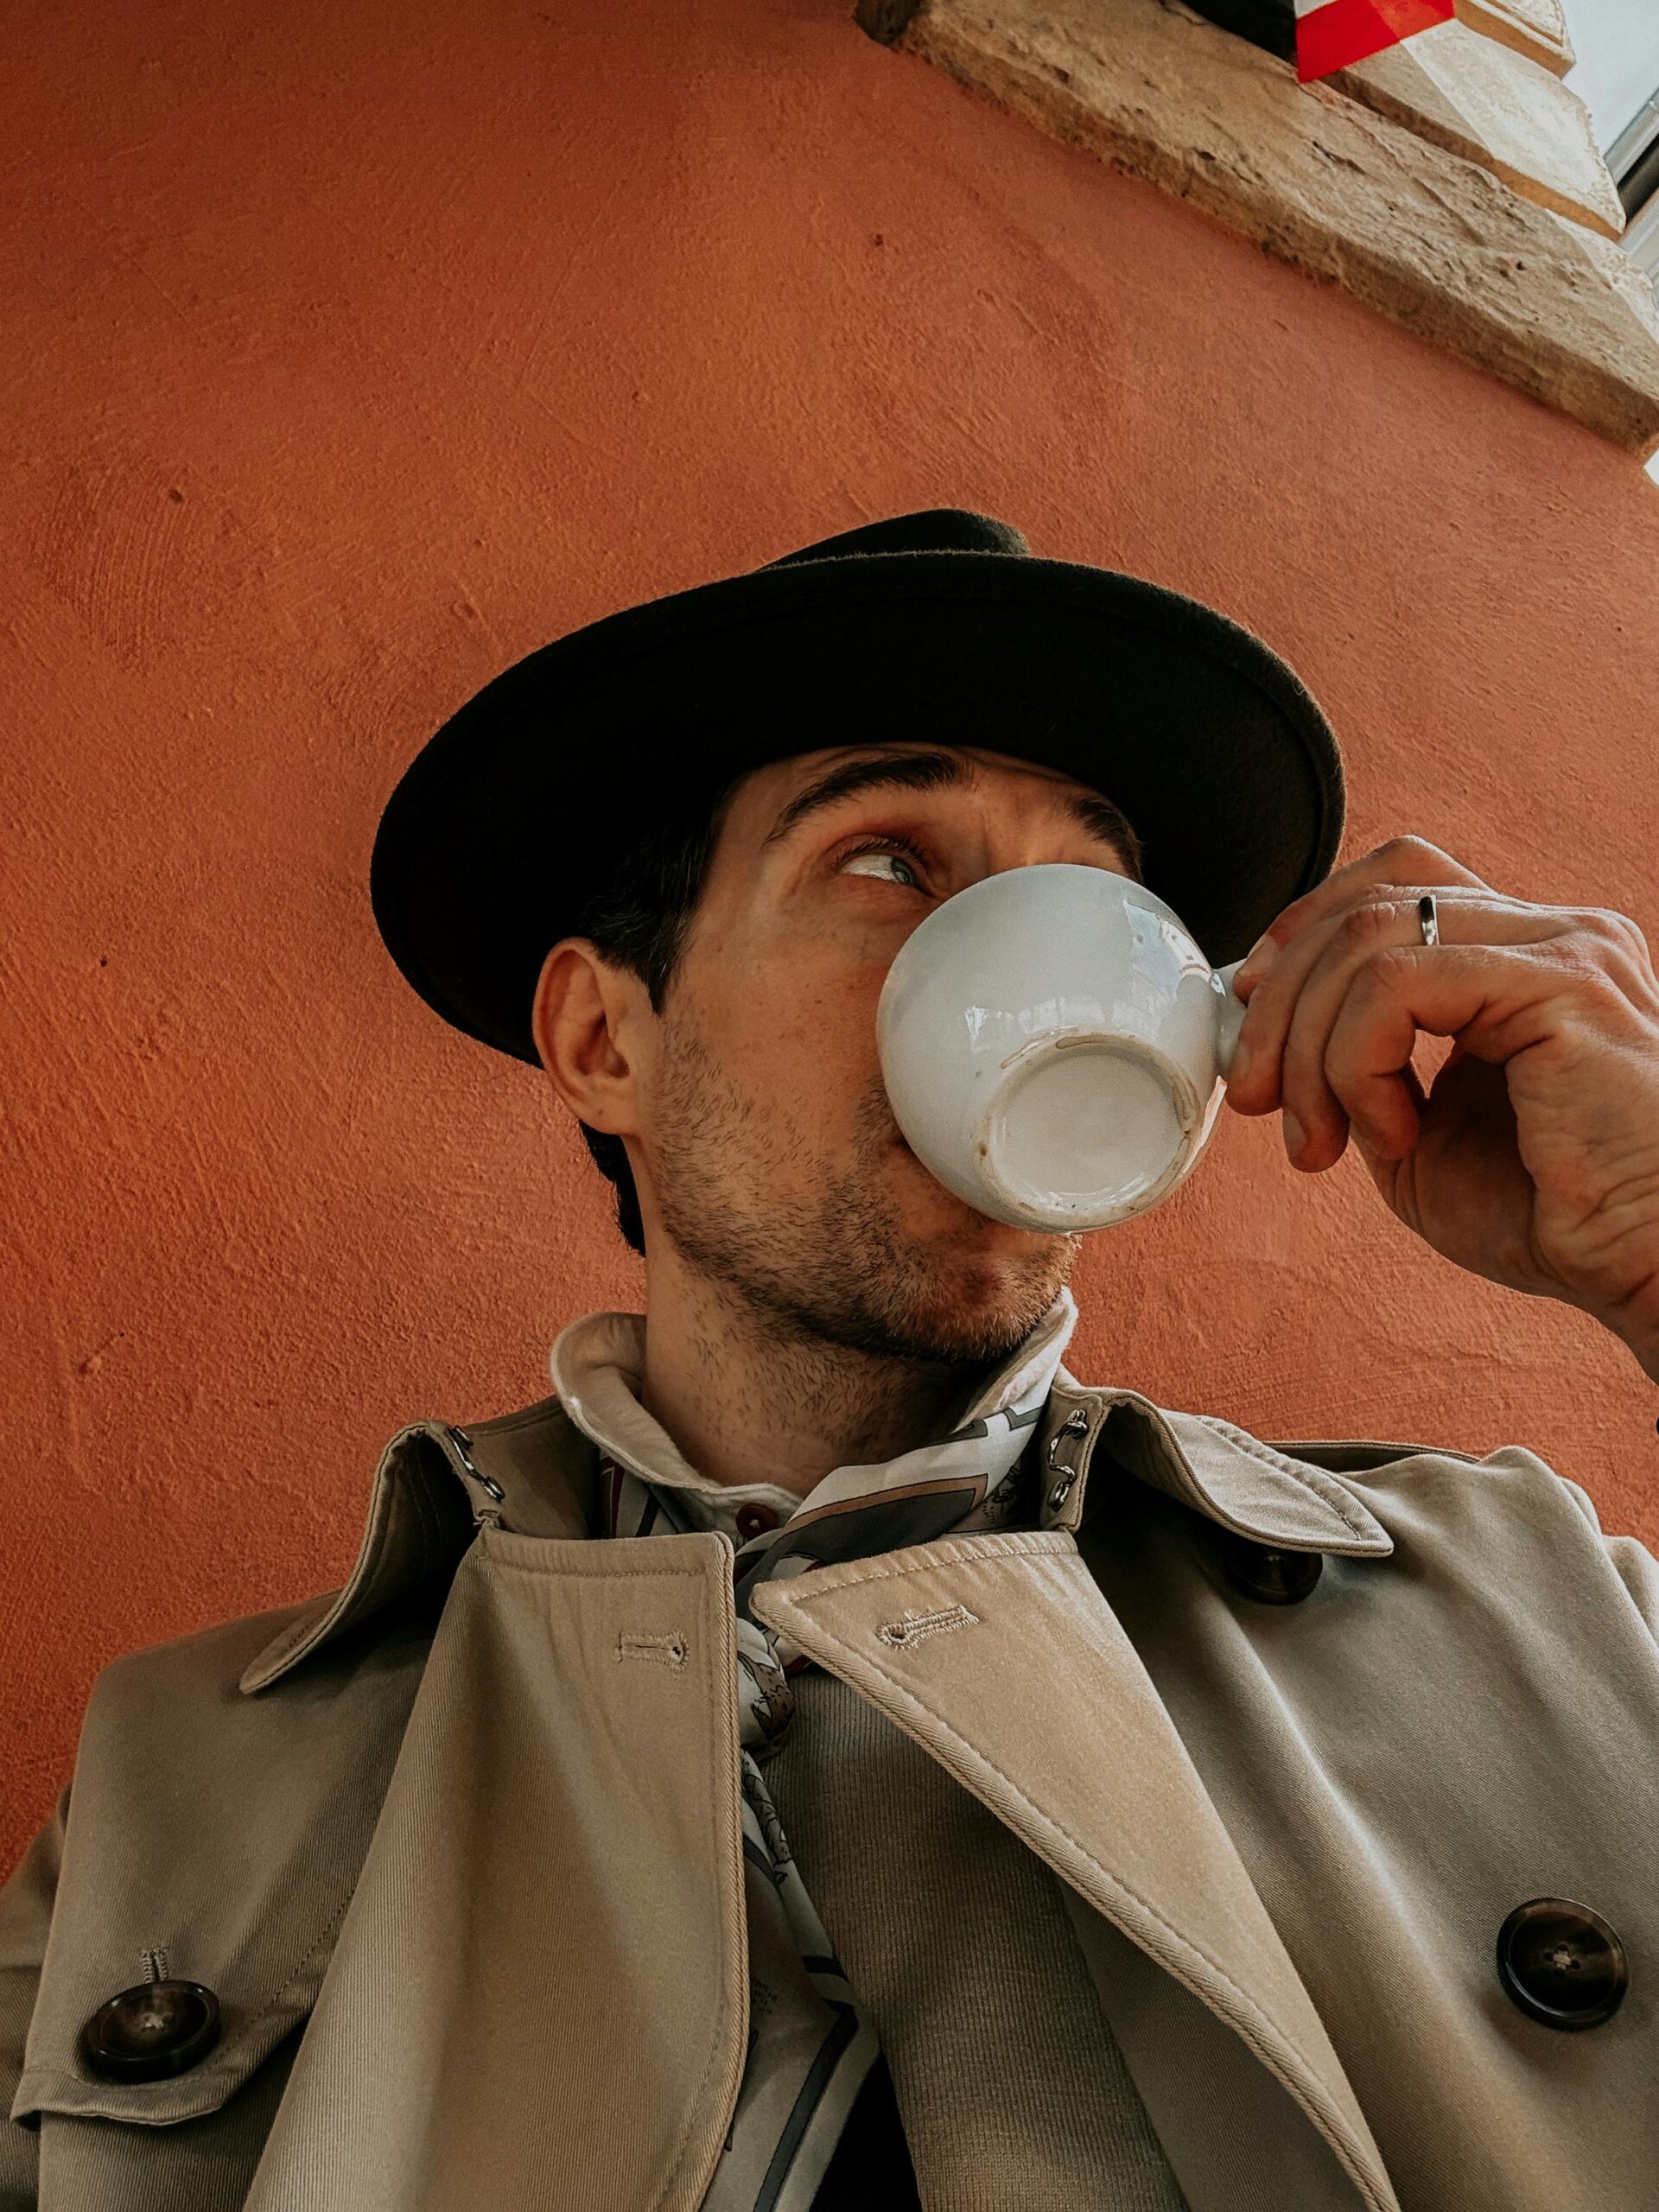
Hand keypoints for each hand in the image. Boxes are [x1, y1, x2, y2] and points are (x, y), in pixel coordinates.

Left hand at [1223, 837, 1658, 1378]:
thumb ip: (1356, 1070)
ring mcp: (1565, 947)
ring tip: (1322, 1138)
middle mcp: (1553, 933)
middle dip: (1280, 999)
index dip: (1303, 929)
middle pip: (1370, 900)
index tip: (1251, 1014)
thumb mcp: (1418, 1139)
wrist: (1650, 1267)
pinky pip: (1401, 984)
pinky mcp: (1564, 983)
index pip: (1396, 882)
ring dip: (1308, 1045)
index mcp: (1525, 955)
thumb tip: (1270, 1037)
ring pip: (1370, 937)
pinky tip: (1390, 1134)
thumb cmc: (1555, 1219)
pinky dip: (1359, 1062)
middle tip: (1255, 1097)